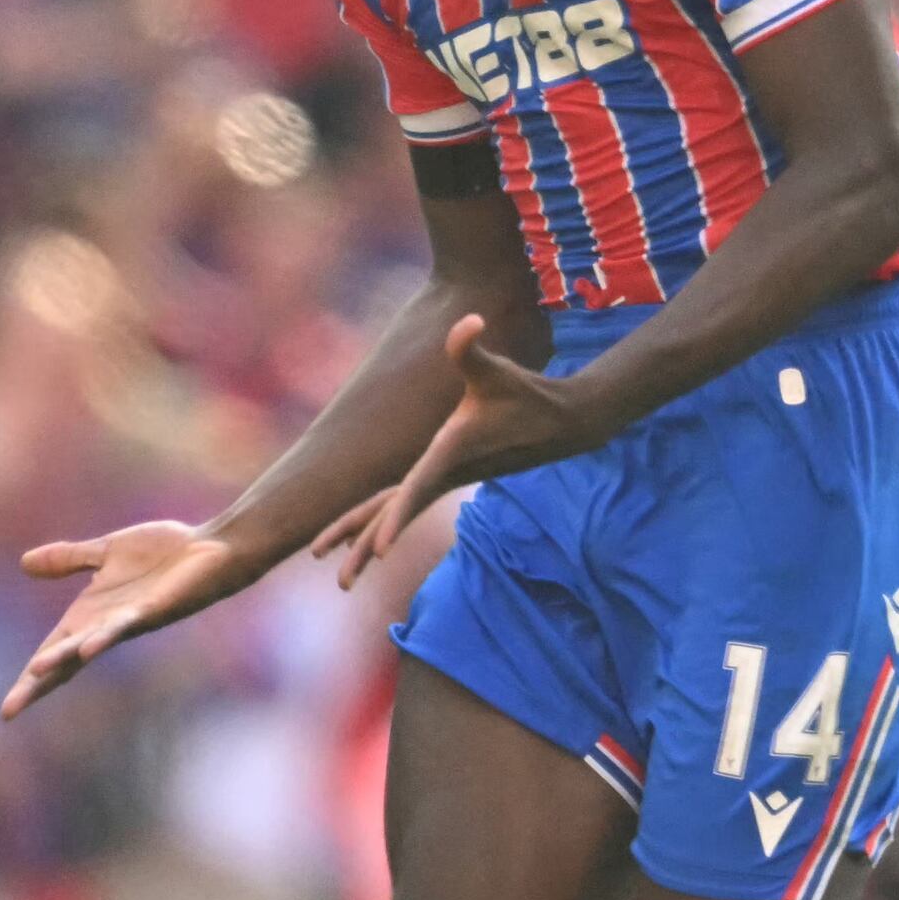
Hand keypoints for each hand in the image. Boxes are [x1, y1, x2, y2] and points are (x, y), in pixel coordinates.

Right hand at [3, 522, 261, 719]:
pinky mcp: (154, 609)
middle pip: (64, 661)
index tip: (6, 710)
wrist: (212, 547)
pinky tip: (87, 648)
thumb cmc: (165, 552)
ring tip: (34, 671)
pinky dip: (104, 635)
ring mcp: (130, 621)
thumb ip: (70, 559)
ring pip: (89, 645)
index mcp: (91, 615)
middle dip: (37, 684)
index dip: (30, 679)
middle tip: (9, 710)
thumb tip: (24, 563)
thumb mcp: (106, 552)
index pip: (53, 651)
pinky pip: (124, 625)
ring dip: (62, 657)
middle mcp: (106, 625)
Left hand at [346, 312, 607, 582]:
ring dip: (368, 540)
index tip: (376, 552)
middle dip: (364, 544)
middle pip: (397, 515)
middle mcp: (447, 473)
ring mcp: (447, 478)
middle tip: (336, 578)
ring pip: (399, 514)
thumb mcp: (496, 369)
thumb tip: (469, 321)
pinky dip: (385, 520)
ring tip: (340, 576)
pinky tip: (364, 539)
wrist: (563, 422)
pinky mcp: (450, 475)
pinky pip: (408, 503)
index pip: (415, 491)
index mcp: (450, 454)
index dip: (393, 518)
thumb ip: (471, 348)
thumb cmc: (526, 393)